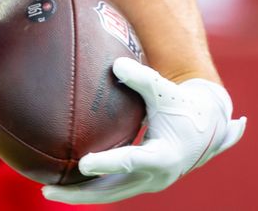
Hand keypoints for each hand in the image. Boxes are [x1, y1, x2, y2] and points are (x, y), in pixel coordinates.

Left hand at [42, 57, 245, 203]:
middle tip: (48, 191)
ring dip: (80, 194)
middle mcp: (156, 176)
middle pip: (112, 190)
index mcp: (164, 155)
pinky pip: (112, 188)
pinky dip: (90, 188)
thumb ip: (142, 78)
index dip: (107, 163)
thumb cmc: (184, 104)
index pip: (130, 161)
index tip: (83, 164)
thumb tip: (115, 64)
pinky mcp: (142, 181)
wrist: (210, 128)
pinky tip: (64, 182)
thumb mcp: (166, 91)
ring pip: (110, 194)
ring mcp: (148, 182)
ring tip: (48, 190)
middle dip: (80, 193)